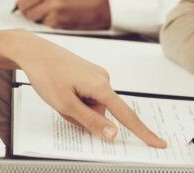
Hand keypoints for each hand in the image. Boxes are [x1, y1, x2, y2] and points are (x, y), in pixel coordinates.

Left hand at [13, 0, 110, 29]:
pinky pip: (42, 23)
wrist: (101, 3)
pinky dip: (48, 22)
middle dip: (28, 5)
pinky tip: (60, 15)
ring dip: (37, 15)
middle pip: (21, 2)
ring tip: (51, 10)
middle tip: (40, 4)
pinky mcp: (56, 19)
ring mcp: (52, 4)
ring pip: (29, 15)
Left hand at [17, 32, 166, 147]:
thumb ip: (91, 121)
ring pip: (92, 107)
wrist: (34, 51)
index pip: (127, 116)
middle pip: (101, 114)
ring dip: (76, 108)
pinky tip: (62, 90)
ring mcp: (96, 76)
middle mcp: (103, 79)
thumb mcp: (66, 104)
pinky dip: (75, 100)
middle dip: (82, 117)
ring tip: (59, 94)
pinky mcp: (89, 75)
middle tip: (61, 105)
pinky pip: (87, 97)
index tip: (159, 143)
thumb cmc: (47, 73)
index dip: (143, 132)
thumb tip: (113, 133)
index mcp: (101, 86)